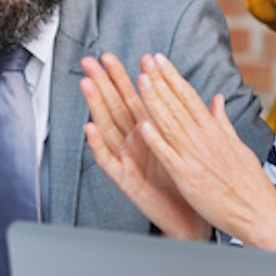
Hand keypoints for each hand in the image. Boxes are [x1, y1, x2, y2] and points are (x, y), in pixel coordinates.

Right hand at [81, 53, 210, 240]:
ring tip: (86, 85)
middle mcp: (134, 144)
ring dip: (96, 107)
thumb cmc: (184, 182)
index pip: (131, 98)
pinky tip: (90, 129)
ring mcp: (127, 161)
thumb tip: (176, 91)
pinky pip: (108, 161)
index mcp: (148, 133)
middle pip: (114, 108)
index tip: (110, 57)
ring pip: (107, 128)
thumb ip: (177, 117)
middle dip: (101, 83)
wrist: (190, 219)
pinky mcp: (126, 181)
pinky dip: (98, 145)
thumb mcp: (182, 144)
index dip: (120, 77)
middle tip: (88, 62)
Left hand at [123, 54, 275, 250]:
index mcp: (215, 132)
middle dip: (160, 80)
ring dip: (155, 101)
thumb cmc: (250, 184)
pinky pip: (169, 156)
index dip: (172, 77)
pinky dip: (157, 140)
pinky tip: (143, 124)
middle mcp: (205, 140)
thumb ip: (222, 122)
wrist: (260, 215)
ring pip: (171, 124)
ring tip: (141, 80)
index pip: (189, 97)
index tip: (158, 59)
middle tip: (145, 60)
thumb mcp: (238, 147)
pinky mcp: (188, 178)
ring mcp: (195, 157)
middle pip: (178, 105)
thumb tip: (217, 98)